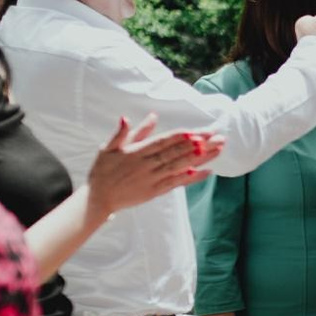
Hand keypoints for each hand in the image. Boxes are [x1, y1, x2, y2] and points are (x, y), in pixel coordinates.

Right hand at [87, 114, 214, 222]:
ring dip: (201, 158)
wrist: (98, 198)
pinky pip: (177, 183)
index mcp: (136, 152)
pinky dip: (192, 177)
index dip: (182, 136)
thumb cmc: (103, 170)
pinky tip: (206, 171)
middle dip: (199, 144)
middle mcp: (147, 165)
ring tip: (218, 150)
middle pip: (177, 153)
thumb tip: (147, 117)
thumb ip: (126, 132)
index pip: (163, 142)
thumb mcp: (109, 147)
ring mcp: (153, 179)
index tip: (198, 130)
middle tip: (217, 136)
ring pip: (180, 166)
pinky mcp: (155, 191)